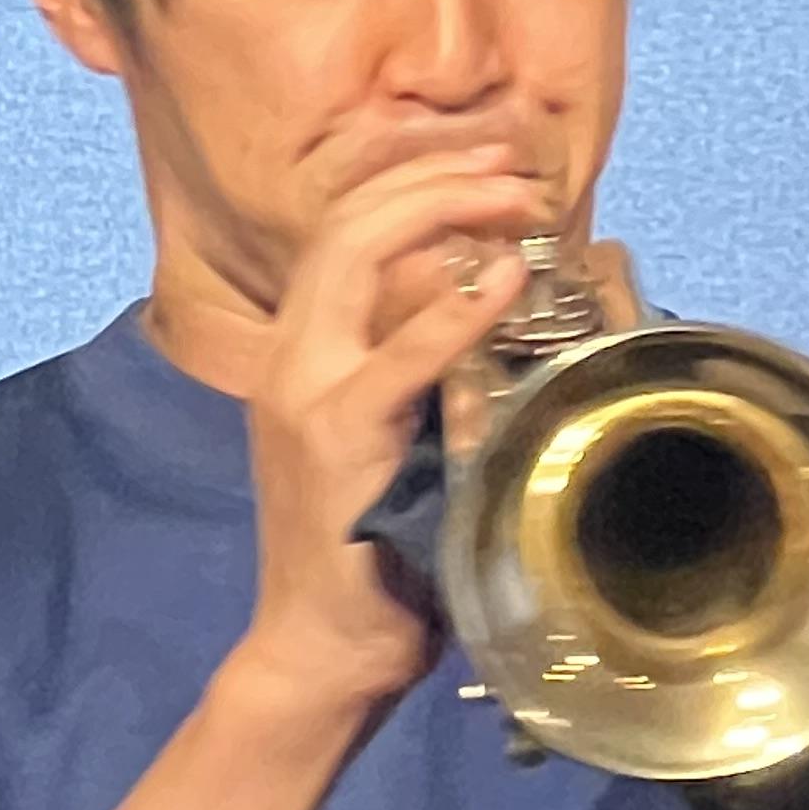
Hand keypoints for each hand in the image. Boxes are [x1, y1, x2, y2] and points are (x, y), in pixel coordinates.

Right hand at [231, 146, 543, 724]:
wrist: (321, 646)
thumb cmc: (374, 556)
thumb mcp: (400, 443)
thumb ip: (426, 377)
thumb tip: (494, 311)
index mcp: (302, 353)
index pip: (347, 230)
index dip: (417, 182)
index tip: (490, 164)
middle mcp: (292, 357)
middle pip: (349, 221)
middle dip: (436, 176)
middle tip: (512, 163)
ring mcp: (305, 392)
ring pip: (356, 255)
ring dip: (444, 211)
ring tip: (516, 197)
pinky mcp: (336, 438)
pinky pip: (400, 356)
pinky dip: (456, 309)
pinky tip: (505, 279)